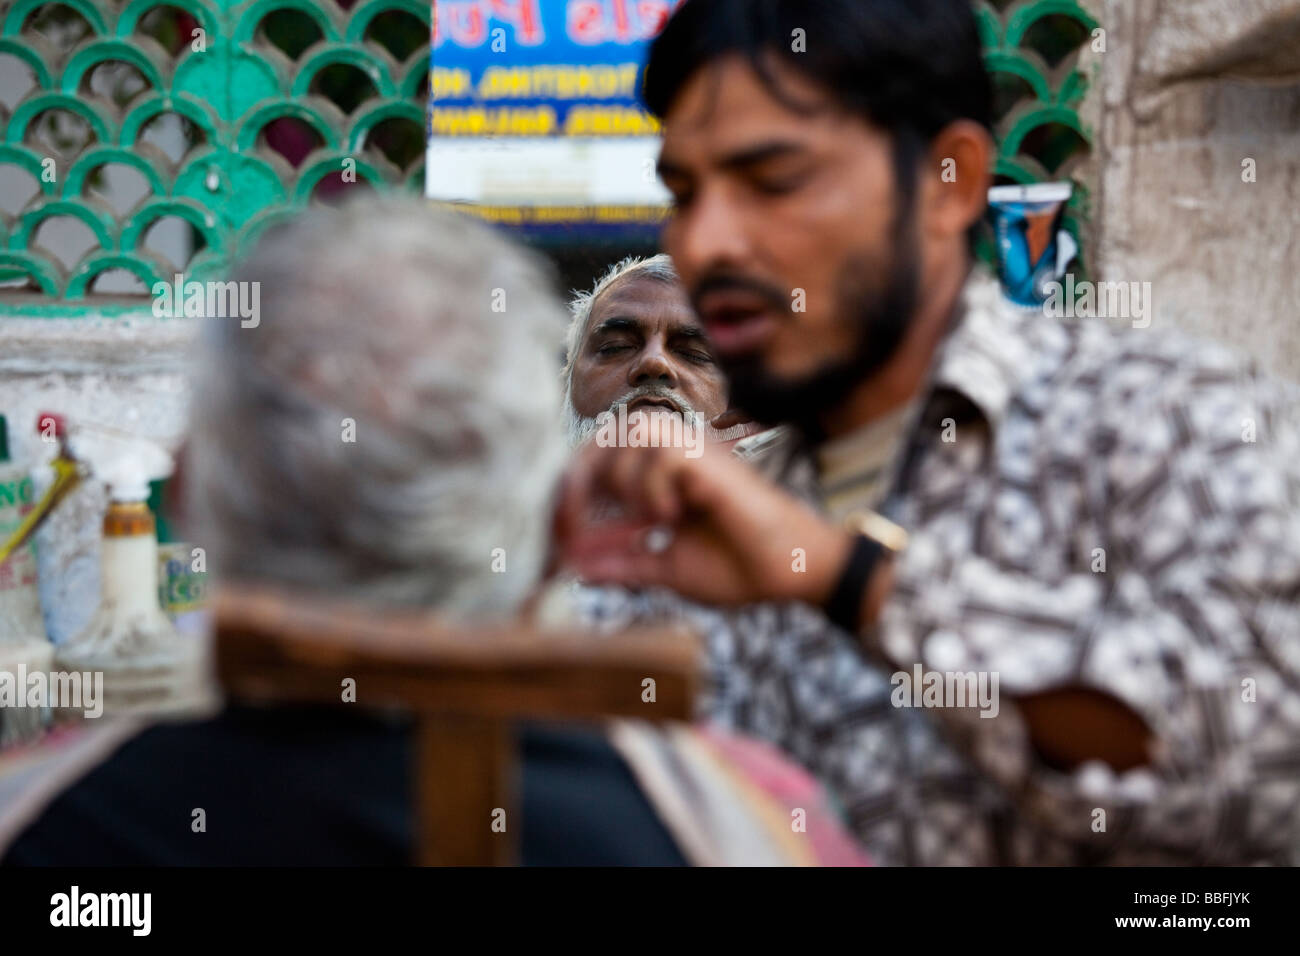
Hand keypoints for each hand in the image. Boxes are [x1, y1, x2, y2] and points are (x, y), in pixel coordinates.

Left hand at [553, 440, 853, 607]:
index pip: (598, 459)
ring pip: (630, 433)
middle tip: (571, 533)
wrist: (792, 574)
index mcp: (661, 472)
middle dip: (576, 484)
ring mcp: (695, 449)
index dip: (568, 495)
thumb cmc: (739, 566)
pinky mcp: (711, 458)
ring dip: (623, 482)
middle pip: (603, 436)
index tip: (558, 545)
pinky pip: (661, 453)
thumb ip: (620, 562)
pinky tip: (674, 518)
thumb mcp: (664, 568)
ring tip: (648, 521)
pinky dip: (654, 490)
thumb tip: (572, 568)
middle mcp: (676, 451)